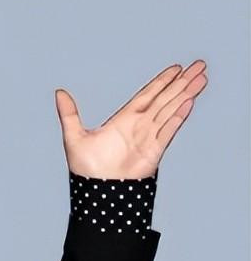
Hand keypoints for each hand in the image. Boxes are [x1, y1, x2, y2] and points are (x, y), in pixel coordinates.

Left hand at [55, 59, 207, 179]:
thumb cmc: (85, 170)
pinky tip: (189, 103)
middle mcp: (139, 126)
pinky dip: (178, 117)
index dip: (162, 81)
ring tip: (201, 79)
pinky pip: (168, 130)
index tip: (176, 68)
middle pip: (164, 98)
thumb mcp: (74, 137)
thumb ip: (69, 114)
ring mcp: (148, 138)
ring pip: (170, 110)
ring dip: (185, 94)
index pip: (147, 95)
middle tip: (199, 65)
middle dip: (181, 82)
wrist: (98, 194)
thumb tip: (59, 93)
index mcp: (123, 120)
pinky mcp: (153, 152)